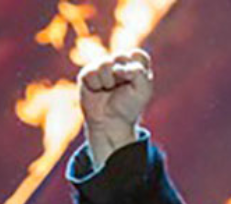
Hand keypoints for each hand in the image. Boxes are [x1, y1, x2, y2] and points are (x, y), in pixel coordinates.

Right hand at [77, 49, 152, 167]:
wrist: (111, 122)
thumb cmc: (129, 106)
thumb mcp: (143, 90)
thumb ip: (139, 72)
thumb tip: (117, 67)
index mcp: (134, 64)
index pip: (138, 55)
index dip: (137, 68)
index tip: (135, 82)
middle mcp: (118, 62)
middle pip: (121, 56)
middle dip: (122, 75)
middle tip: (121, 87)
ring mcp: (102, 66)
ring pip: (104, 63)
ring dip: (109, 81)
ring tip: (109, 89)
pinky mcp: (87, 73)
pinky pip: (91, 72)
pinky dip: (96, 85)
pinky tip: (98, 90)